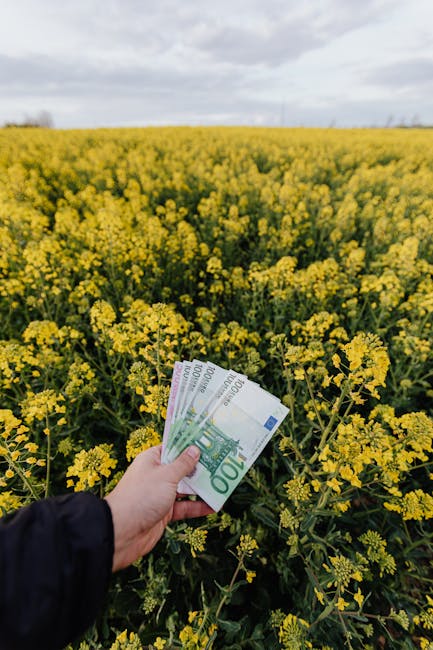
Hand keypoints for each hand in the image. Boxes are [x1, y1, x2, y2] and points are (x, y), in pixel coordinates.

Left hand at [104, 445, 212, 570]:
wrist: (121, 533)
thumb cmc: (141, 497)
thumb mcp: (166, 476)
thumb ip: (183, 464)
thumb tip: (195, 450)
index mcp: (152, 459)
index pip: (173, 447)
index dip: (189, 444)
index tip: (208, 441)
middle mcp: (156, 475)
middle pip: (182, 468)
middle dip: (200, 467)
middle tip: (222, 462)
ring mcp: (160, 494)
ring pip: (185, 488)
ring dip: (202, 488)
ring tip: (223, 483)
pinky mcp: (164, 513)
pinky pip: (185, 507)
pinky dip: (198, 507)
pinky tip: (214, 506)